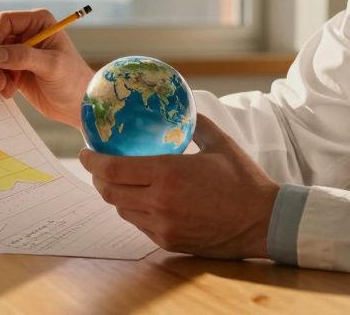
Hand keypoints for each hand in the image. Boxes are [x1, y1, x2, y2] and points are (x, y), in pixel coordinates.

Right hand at [0, 9, 93, 127]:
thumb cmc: (72, 80)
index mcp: (39, 22)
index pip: (5, 21)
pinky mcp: (15, 67)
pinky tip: (10, 92)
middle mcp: (28, 32)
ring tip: (6, 89)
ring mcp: (20, 50)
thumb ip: (24, 57)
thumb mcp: (51, 66)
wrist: (78, 104)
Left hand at [80, 114, 279, 258]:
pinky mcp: (169, 242)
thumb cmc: (244, 180)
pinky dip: (134, 210)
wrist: (264, 222)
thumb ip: (195, 123)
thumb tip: (181, 108)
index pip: (114, 169)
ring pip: (122, 211)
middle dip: (97, 178)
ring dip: (114, 195)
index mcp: (169, 174)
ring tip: (117, 180)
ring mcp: (163, 226)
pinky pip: (140, 225)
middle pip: (110, 192)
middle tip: (96, 165)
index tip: (84, 152)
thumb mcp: (219, 143)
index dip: (92, 161)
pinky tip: (141, 199)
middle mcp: (160, 202)